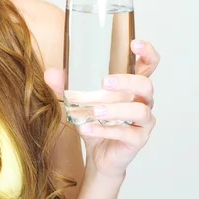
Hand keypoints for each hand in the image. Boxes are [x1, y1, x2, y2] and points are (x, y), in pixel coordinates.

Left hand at [45, 39, 159, 178]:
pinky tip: (87, 127)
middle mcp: (143, 101)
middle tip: (104, 82)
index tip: (134, 44)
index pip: (148, 65)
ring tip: (95, 110)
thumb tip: (50, 73)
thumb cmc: (94, 120)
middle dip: (127, 81)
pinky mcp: (138, 140)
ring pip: (139, 111)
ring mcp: (143, 122)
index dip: (146, 53)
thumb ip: (64, 86)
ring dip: (116, 109)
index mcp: (132, 86)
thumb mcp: (76, 101)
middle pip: (146, 85)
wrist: (98, 155)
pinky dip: (105, 130)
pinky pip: (126, 134)